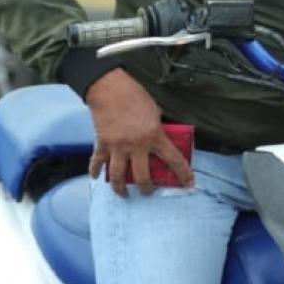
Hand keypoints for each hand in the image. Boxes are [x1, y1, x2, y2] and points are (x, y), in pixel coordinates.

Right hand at [87, 68, 193, 195]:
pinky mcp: (102, 144)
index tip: (189, 184)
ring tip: (124, 194)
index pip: (173, 159)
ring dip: (121, 188)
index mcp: (155, 136)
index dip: (183, 174)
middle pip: (143, 176)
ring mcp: (117, 147)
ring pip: (118, 176)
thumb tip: (162, 141)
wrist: (110, 90)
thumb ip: (158, 129)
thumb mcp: (156, 112)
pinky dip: (95, 172)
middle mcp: (136, 145)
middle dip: (147, 188)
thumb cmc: (136, 97)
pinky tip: (96, 178)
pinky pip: (97, 163)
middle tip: (149, 192)